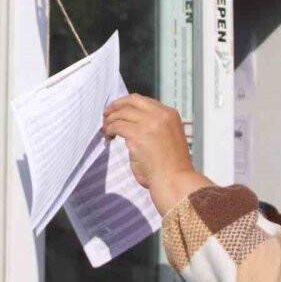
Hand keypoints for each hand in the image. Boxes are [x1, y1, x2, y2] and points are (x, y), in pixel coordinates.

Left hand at [102, 94, 211, 213]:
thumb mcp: (168, 136)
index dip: (128, 104)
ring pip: (122, 113)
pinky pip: (116, 126)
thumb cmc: (171, 166)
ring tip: (106, 129)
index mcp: (170, 114)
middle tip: (106, 113)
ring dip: (110, 120)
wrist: (174, 180)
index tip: (119, 109)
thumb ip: (155, 125)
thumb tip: (133, 122)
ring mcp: (149, 124)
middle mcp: (161, 115)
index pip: (144, 101)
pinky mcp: (137, 135)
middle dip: (116, 105)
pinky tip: (108, 136)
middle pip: (132, 101)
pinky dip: (109, 129)